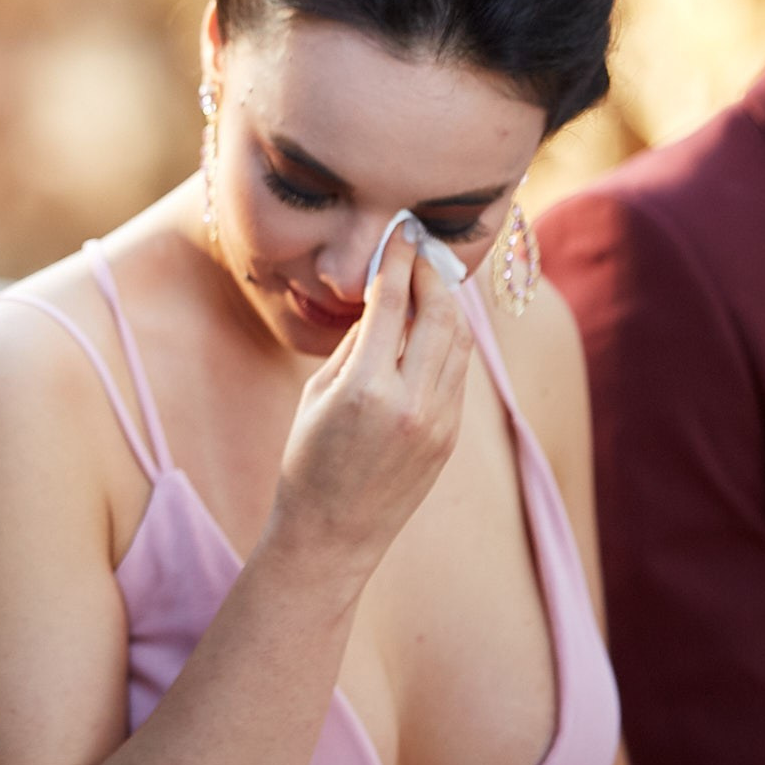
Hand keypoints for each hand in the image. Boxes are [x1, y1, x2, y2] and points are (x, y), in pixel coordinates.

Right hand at [264, 227, 473, 585]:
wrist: (333, 532)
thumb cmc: (308, 461)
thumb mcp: (317, 394)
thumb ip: (355, 347)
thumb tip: (382, 302)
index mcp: (365, 388)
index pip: (392, 305)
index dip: (397, 262)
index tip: (399, 232)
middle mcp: (410, 402)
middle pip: (439, 315)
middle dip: (431, 273)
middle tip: (418, 247)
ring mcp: (438, 421)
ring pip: (457, 341)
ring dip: (448, 302)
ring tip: (432, 276)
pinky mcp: (449, 436)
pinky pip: (455, 371)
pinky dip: (448, 337)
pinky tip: (435, 321)